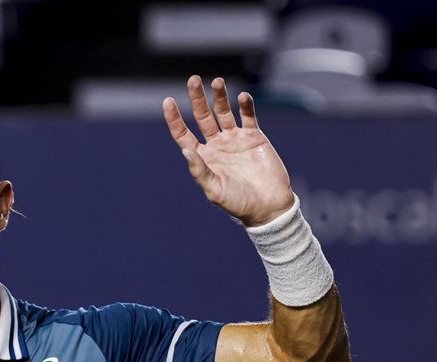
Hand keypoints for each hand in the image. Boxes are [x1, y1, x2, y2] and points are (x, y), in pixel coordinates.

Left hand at [163, 76, 294, 227]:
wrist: (268, 206)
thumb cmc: (238, 203)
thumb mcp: (214, 190)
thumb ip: (200, 170)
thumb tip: (186, 151)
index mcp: (203, 158)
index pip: (183, 135)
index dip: (174, 119)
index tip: (168, 101)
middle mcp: (216, 145)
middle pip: (202, 117)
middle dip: (197, 98)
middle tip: (193, 80)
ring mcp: (235, 139)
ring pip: (224, 112)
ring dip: (220, 97)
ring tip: (217, 82)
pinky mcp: (254, 137)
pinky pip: (248, 116)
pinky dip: (245, 106)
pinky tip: (242, 97)